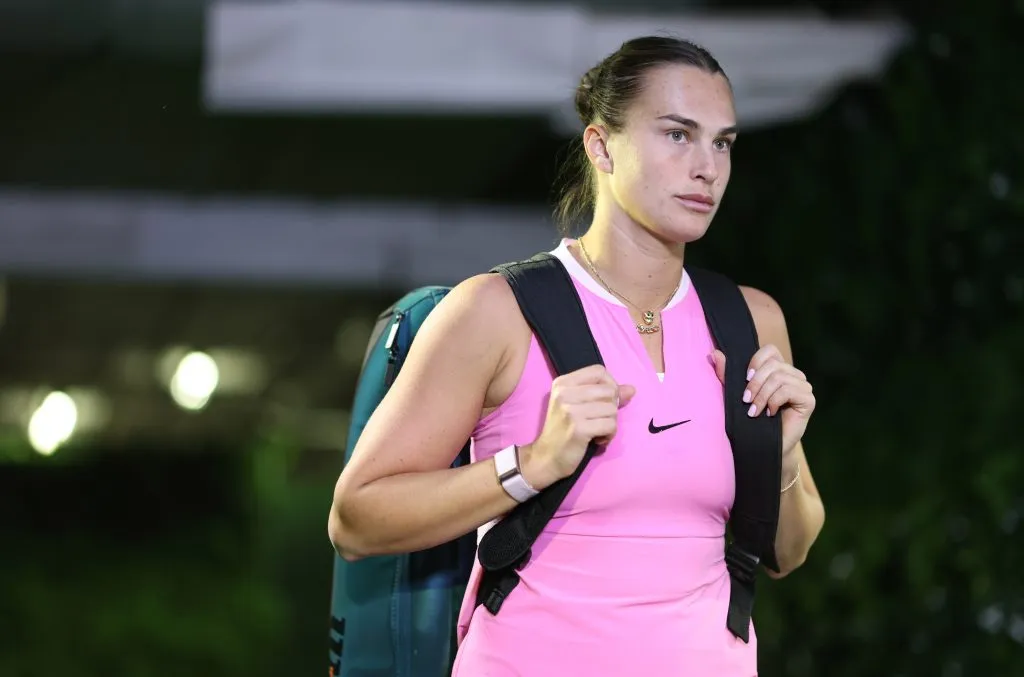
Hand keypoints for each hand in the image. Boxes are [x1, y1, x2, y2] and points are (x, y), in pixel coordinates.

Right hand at [521, 365, 634, 487]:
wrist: (546, 457)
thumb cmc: (563, 429)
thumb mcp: (578, 406)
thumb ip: (605, 394)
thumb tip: (632, 389)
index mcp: (563, 383)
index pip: (599, 371)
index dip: (609, 384)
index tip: (604, 401)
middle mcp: (565, 393)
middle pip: (609, 390)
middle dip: (611, 407)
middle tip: (600, 419)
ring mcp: (571, 411)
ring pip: (612, 409)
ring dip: (611, 423)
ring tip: (597, 430)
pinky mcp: (578, 429)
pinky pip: (610, 425)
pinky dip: (609, 435)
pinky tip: (598, 439)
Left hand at [710, 346, 814, 456]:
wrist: (763, 446)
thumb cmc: (750, 420)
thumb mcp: (735, 394)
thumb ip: (727, 374)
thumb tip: (714, 353)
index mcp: (778, 369)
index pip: (770, 350)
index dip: (756, 361)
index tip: (744, 380)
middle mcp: (793, 375)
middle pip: (773, 365)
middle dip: (755, 383)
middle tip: (746, 401)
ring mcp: (803, 386)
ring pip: (779, 378)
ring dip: (762, 396)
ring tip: (754, 412)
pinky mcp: (808, 399)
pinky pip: (788, 390)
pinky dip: (774, 402)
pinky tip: (769, 414)